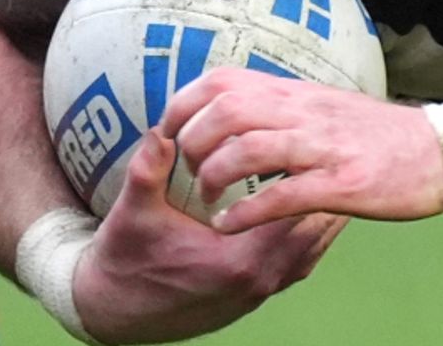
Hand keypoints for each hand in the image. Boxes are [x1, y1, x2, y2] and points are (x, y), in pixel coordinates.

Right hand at [71, 129, 344, 343]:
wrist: (117, 311)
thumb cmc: (126, 261)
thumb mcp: (132, 214)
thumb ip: (148, 173)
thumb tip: (160, 132)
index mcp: (239, 262)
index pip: (296, 208)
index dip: (307, 169)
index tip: (311, 135)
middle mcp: (262, 279)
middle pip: (319, 224)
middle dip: (322, 183)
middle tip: (326, 142)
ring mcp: (266, 289)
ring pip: (318, 242)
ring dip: (321, 205)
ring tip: (323, 164)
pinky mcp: (263, 292)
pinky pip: (305, 255)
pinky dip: (311, 227)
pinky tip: (305, 198)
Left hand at [163, 68, 442, 232]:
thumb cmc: (382, 136)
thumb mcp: (326, 107)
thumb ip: (283, 107)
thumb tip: (238, 110)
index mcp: (297, 93)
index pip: (222, 80)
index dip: (183, 105)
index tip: (169, 133)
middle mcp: (305, 112)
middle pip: (225, 111)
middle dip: (191, 142)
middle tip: (188, 171)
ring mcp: (323, 147)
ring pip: (248, 149)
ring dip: (214, 177)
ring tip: (207, 200)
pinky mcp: (342, 183)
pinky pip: (283, 194)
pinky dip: (247, 211)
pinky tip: (229, 226)